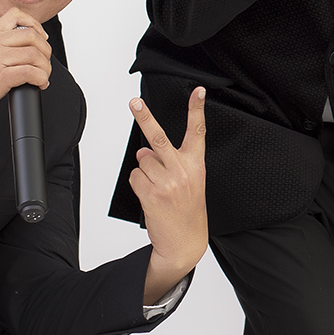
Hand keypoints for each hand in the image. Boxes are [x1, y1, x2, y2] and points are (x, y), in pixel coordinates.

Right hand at [0, 9, 51, 136]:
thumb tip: (25, 50)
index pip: (15, 16)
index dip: (35, 25)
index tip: (40, 39)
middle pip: (31, 34)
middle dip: (45, 50)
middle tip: (44, 62)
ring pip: (33, 54)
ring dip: (45, 67)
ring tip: (42, 76)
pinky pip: (30, 72)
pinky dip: (41, 78)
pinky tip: (39, 84)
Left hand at [129, 88, 208, 304]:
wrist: (185, 243)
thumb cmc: (188, 212)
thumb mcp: (189, 184)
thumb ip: (171, 163)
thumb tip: (144, 151)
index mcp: (196, 166)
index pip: (198, 132)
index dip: (197, 110)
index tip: (198, 92)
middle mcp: (183, 171)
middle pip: (158, 138)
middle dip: (144, 117)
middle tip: (134, 102)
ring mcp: (167, 182)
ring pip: (142, 161)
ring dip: (144, 171)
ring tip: (157, 187)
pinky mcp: (152, 194)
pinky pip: (135, 177)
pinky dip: (138, 184)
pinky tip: (150, 196)